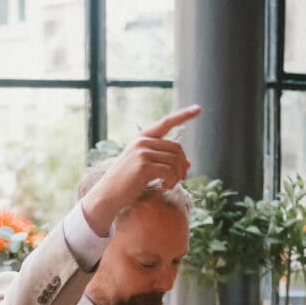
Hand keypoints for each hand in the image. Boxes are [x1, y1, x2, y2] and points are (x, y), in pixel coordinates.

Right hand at [82, 105, 201, 233]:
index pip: (166, 123)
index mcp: (142, 138)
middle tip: (181, 179)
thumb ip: (165, 161)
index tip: (198, 108)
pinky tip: (164, 187)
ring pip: (175, 160)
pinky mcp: (143, 166)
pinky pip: (169, 172)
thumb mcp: (146, 168)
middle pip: (177, 148)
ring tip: (170, 185)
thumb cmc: (126, 183)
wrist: (107, 195)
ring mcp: (142, 152)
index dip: (183, 115)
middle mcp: (142, 142)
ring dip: (177, 176)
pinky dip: (171, 182)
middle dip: (183, 165)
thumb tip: (189, 163)